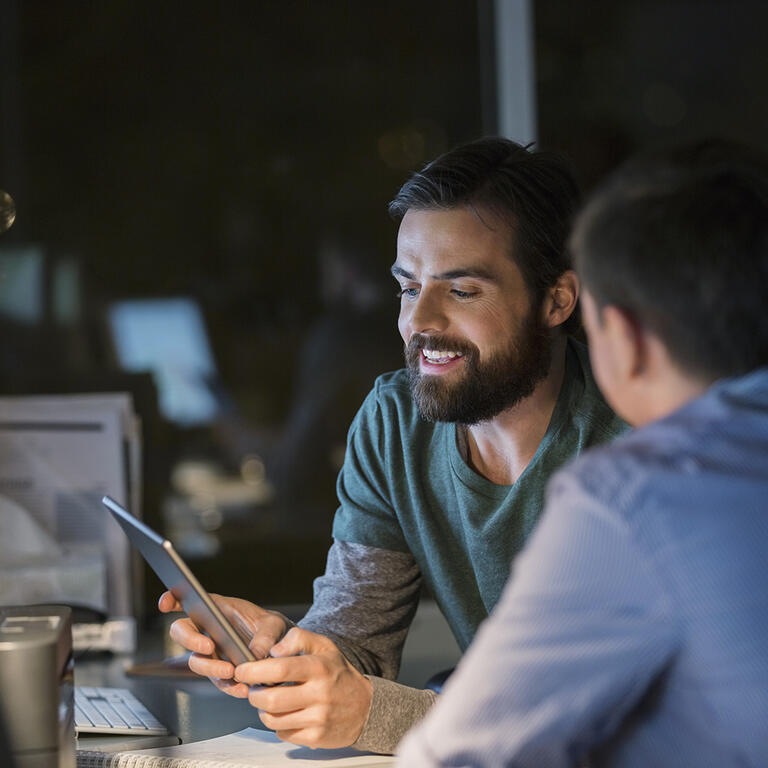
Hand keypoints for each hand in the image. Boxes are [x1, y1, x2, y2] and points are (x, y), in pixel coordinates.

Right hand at [157, 591, 289, 696]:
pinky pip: (216, 681)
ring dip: (210, 667)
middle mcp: (207, 630)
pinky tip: (240, 688)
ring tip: (231, 670)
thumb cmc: (272, 628)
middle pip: (181, 632)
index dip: (171, 600)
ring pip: (197, 661)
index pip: (186, 600)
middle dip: (190, 639)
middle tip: (208, 646)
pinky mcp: (220, 672)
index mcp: (215, 608)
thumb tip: (255, 654)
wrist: (281, 649)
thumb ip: (266, 635)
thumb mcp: (274, 624)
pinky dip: (227, 686)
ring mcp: (211, 653)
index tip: (165, 604)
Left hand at [234, 627, 372, 748]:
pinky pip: (283, 734)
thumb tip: (273, 650)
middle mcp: (320, 693)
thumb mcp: (323, 646)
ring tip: (269, 701)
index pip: (280, 669)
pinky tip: (286, 714)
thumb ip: (298, 638)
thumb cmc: (338, 673)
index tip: (242, 670)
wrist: (365, 707)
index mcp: (319, 667)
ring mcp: (318, 718)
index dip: (254, 670)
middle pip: (271, 699)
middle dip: (254, 694)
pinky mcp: (316, 737)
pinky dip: (278, 725)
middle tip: (254, 688)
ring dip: (263, 710)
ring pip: (273, 719)